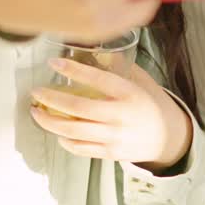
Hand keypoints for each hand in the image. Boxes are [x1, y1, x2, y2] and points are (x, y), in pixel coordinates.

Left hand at [30, 59, 191, 169]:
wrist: (168, 137)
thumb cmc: (152, 104)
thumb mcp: (142, 81)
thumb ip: (120, 68)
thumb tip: (95, 52)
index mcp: (129, 93)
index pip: (97, 79)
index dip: (73, 70)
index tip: (54, 63)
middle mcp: (120, 116)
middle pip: (78, 109)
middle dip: (52, 99)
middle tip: (36, 92)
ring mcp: (114, 137)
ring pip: (74, 131)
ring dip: (50, 122)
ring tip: (37, 113)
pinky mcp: (109, 152)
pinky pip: (80, 148)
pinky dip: (64, 140)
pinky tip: (57, 132)